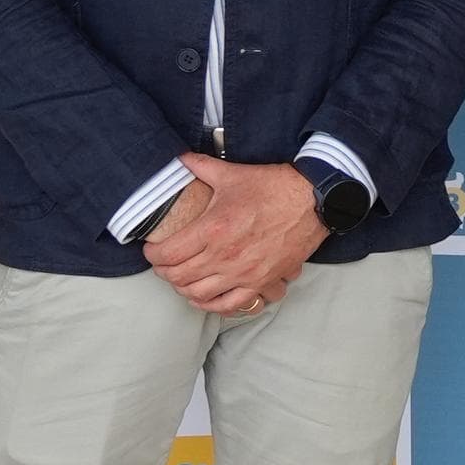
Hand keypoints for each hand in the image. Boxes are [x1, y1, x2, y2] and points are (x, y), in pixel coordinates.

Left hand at [145, 154, 324, 314]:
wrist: (313, 202)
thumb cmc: (273, 187)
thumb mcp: (232, 174)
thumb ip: (199, 166)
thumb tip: (178, 159)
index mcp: (213, 229)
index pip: (168, 254)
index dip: (152, 255)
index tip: (152, 250)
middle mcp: (225, 256)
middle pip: (178, 278)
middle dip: (164, 272)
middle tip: (163, 264)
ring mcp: (244, 274)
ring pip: (199, 295)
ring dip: (184, 289)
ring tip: (181, 279)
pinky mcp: (262, 282)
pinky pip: (230, 305)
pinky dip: (212, 305)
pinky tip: (205, 297)